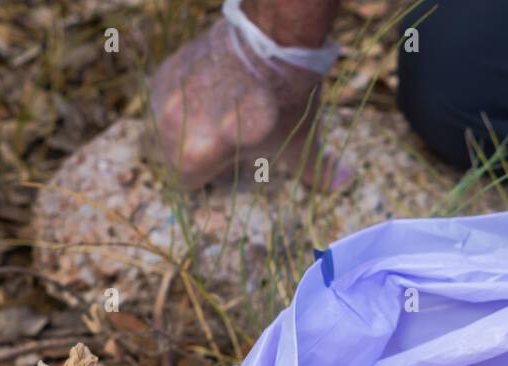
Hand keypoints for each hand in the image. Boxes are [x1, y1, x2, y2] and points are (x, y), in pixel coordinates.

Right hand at [149, 16, 348, 190]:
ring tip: (220, 110)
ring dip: (188, 124)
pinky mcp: (167, 70)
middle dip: (199, 150)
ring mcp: (165, 97)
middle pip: (173, 157)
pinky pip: (166, 97)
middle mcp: (169, 130)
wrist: (273, 38)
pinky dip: (184, 96)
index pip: (188, 183)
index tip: (231, 162)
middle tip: (229, 134)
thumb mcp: (299, 143)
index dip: (212, 176)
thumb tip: (343, 184)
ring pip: (167, 127)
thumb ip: (317, 172)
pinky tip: (211, 88)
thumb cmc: (284, 100)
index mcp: (194, 158)